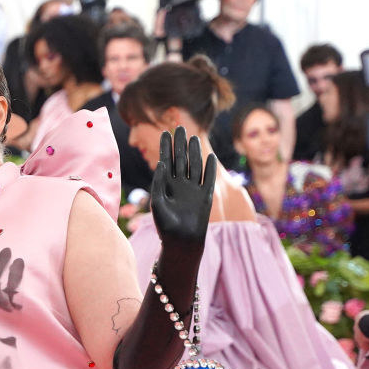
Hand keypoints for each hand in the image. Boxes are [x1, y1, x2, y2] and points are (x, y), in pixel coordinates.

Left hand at [151, 127, 216, 257]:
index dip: (165, 147)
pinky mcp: (205, 196)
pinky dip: (210, 168)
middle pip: (180, 159)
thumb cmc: (165, 225)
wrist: (181, 241)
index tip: (165, 132)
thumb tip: (161, 163)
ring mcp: (193, 189)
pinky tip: (211, 157)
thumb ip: (158, 182)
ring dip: (194, 152)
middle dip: (180, 144)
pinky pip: (208, 179)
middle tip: (180, 127)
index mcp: (166, 186)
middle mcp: (179, 185)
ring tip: (194, 137)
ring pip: (194, 166)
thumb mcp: (157, 202)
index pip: (165, 161)